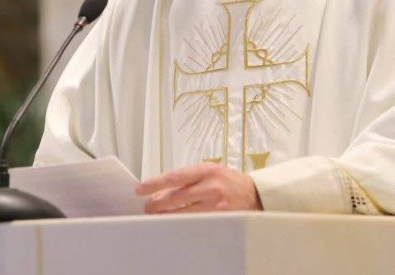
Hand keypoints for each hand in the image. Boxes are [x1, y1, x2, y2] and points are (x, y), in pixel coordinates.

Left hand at [135, 162, 262, 213]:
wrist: (254, 194)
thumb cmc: (228, 182)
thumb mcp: (208, 171)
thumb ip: (186, 178)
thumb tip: (160, 189)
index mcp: (206, 170)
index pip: (174, 177)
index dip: (154, 184)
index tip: (141, 189)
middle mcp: (210, 186)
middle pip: (175, 197)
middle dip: (156, 203)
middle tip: (147, 207)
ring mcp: (215, 205)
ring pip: (182, 213)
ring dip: (165, 215)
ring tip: (156, 216)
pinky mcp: (218, 219)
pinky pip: (194, 223)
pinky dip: (181, 224)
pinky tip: (174, 223)